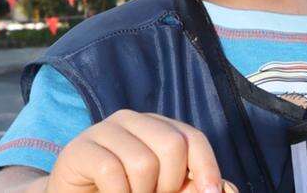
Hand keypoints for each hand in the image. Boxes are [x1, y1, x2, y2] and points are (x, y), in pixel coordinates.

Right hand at [45, 109, 231, 192]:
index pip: (193, 138)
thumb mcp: (163, 191)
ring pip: (143, 162)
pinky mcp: (79, 148)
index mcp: (157, 127)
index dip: (207, 168)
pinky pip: (111, 171)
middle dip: (169, 184)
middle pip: (172, 145)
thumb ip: (191, 188)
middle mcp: (133, 120)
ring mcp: (104, 130)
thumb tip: (227, 190)